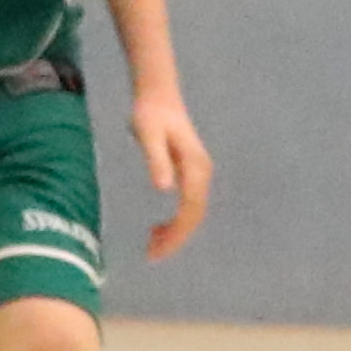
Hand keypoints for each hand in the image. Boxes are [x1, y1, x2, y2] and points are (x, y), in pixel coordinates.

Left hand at [131, 84, 215, 262]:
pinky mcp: (192, 173)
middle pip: (195, 215)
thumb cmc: (150, 113)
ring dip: (176, 232)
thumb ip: (155, 160)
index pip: (190, 209)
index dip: (176, 233)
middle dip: (176, 238)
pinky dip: (176, 221)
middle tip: (151, 255)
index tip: (155, 250)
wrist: (159, 95)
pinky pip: (189, 204)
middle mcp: (202, 172)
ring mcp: (199, 173)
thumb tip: (163, 189)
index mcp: (195, 167)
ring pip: (193, 212)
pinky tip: (157, 228)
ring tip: (151, 245)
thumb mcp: (147, 134)